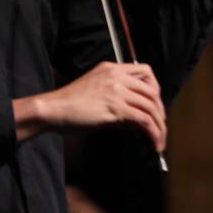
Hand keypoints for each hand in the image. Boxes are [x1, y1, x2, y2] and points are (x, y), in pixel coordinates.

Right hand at [14, 62, 166, 151]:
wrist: (52, 109)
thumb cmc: (69, 105)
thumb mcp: (96, 94)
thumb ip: (117, 102)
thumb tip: (137, 121)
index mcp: (111, 69)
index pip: (146, 71)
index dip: (155, 89)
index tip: (155, 105)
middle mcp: (116, 76)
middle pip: (152, 91)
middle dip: (160, 111)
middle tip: (160, 126)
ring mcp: (116, 91)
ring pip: (151, 107)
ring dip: (159, 126)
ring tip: (158, 141)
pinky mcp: (115, 107)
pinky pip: (143, 120)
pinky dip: (152, 133)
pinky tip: (152, 143)